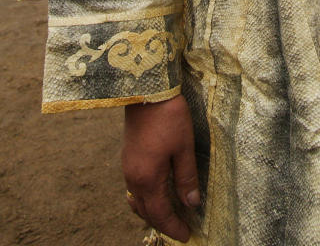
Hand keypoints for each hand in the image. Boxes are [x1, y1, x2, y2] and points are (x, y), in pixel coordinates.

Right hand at [123, 94, 199, 242]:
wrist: (146, 89)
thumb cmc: (168, 116)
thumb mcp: (183, 147)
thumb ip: (186, 177)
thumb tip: (192, 203)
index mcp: (147, 178)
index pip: (159, 214)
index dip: (173, 227)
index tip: (186, 236)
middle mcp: (133, 176)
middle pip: (145, 210)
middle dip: (162, 222)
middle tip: (180, 227)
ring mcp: (127, 166)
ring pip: (137, 199)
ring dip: (152, 210)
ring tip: (170, 212)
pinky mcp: (128, 155)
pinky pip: (134, 186)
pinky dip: (146, 196)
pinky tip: (158, 189)